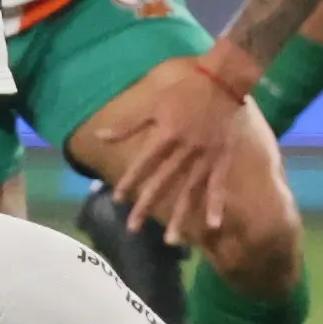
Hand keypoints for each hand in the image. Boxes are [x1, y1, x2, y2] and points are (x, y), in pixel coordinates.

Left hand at [93, 60, 249, 244]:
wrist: (222, 82)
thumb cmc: (184, 91)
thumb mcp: (152, 104)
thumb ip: (127, 124)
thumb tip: (100, 136)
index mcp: (165, 135)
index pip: (142, 164)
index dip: (129, 182)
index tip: (116, 199)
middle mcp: (183, 150)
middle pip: (162, 183)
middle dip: (145, 207)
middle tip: (132, 229)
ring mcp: (204, 157)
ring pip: (189, 191)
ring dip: (179, 216)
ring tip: (170, 240)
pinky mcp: (222, 159)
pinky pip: (218, 186)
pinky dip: (215, 205)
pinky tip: (212, 226)